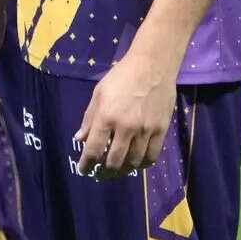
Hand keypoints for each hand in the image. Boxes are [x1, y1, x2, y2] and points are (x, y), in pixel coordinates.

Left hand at [73, 45, 177, 179]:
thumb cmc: (122, 76)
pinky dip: (142, 165)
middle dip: (103, 172)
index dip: (86, 164)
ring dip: (122, 170)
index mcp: (106, 117)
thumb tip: (79, 139)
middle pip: (113, 162)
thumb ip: (89, 118)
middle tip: (100, 174)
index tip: (84, 169)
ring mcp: (145, 130)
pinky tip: (136, 164)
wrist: (153, 65)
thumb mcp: (99, 93)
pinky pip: (151, 156)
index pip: (93, 150)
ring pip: (133, 163)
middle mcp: (125, 127)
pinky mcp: (161, 130)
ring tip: (116, 170)